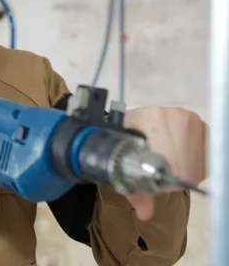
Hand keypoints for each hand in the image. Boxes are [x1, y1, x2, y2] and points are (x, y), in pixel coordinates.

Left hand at [121, 106, 206, 220]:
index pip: (168, 161)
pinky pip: (205, 160)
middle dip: (174, 178)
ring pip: (196, 164)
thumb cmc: (127, 143)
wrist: (136, 124)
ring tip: (168, 166)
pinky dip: (194, 167)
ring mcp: (192, 120)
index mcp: (150, 119)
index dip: (164, 178)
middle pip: (184, 164)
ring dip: (185, 173)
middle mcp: (175, 115)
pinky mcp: (203, 127)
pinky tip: (180, 162)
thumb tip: (145, 213)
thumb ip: (134, 189)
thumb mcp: (123, 161)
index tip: (158, 183)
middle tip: (160, 175)